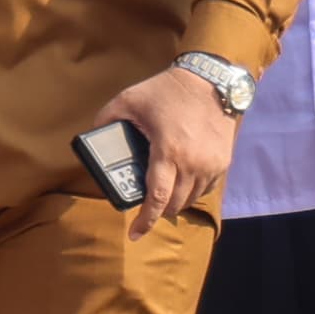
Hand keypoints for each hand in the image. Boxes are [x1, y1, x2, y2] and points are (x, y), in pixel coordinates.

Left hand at [107, 62, 237, 233]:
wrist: (211, 79)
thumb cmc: (167, 90)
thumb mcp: (128, 100)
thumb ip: (106, 120)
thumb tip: (91, 139)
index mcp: (168, 151)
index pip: (157, 197)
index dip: (145, 220)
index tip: (134, 234)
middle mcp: (193, 163)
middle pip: (175, 204)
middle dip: (158, 211)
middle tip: (146, 206)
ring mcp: (211, 164)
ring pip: (192, 199)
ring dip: (176, 202)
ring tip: (163, 195)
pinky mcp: (223, 161)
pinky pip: (207, 188)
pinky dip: (192, 192)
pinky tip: (182, 184)